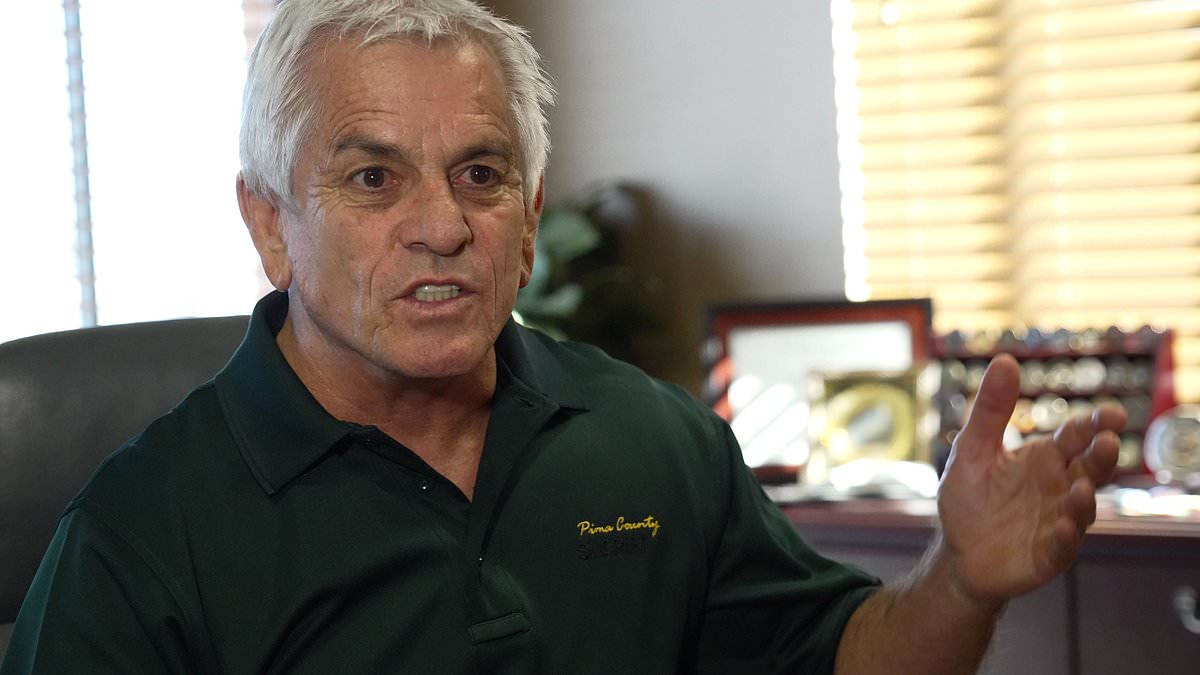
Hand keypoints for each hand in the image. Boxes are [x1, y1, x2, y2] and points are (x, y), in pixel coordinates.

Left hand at [936, 353, 1125, 604]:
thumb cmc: (969, 498)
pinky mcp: (1048, 555)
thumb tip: (1005, 360)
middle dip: (1102, 456)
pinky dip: (1066, 536)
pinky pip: (1063, 546)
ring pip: (1081, 508)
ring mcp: (1058, 522)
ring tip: (1081, 486)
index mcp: (1045, 459)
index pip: (1076, 437)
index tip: (1110, 413)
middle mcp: (1059, 488)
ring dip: (1084, 499)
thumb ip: (990, 410)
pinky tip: (1065, 527)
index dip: (1094, 424)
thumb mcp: (972, 449)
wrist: (957, 554)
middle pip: (1089, 469)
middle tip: (1109, 440)